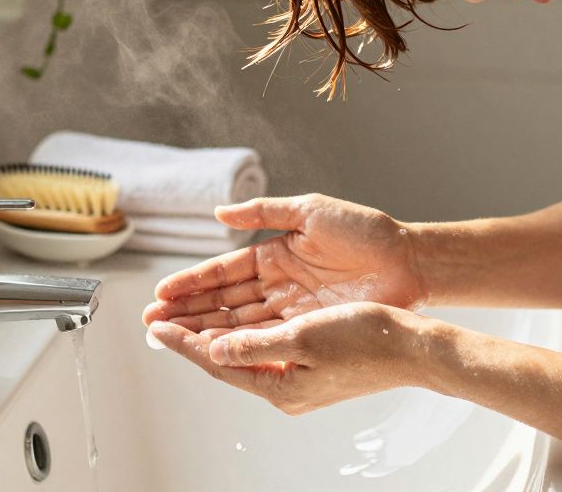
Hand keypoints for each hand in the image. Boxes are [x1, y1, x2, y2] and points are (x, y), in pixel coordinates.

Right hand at [142, 193, 426, 331]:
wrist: (410, 261)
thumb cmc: (365, 231)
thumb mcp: (310, 211)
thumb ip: (264, 212)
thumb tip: (220, 213)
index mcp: (274, 254)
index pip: (223, 273)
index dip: (192, 283)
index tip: (161, 294)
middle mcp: (278, 285)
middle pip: (223, 302)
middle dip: (187, 312)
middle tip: (152, 323)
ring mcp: (292, 310)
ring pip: (238, 324)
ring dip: (204, 331)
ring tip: (170, 339)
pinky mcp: (308, 328)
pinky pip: (266, 338)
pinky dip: (238, 345)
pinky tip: (212, 350)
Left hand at [148, 302, 428, 413]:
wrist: (412, 348)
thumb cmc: (368, 340)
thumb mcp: (305, 337)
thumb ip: (257, 345)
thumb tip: (215, 349)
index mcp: (280, 385)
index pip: (218, 362)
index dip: (184, 341)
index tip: (157, 326)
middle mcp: (284, 387)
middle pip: (223, 361)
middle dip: (189, 339)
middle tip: (157, 322)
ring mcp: (297, 378)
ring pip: (240, 353)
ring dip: (211, 334)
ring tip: (181, 319)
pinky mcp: (309, 365)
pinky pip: (262, 349)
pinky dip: (239, 335)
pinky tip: (228, 325)